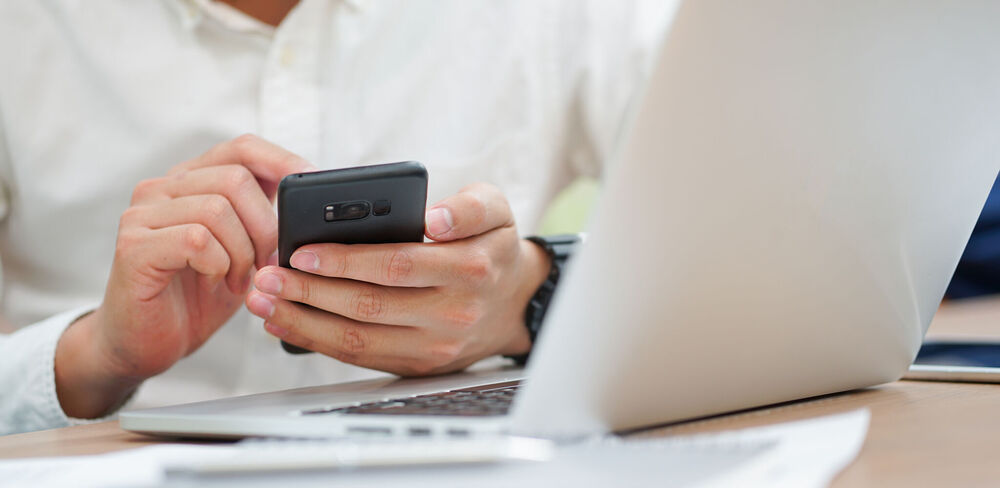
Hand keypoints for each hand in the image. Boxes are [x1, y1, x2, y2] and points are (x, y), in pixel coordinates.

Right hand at [54, 135, 313, 417]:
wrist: (145, 343)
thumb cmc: (196, 297)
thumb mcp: (243, 251)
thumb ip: (264, 219)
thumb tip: (308, 195)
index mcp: (192, 181)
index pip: (242, 148)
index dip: (282, 162)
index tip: (310, 186)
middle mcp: (162, 188)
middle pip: (236, 179)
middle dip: (266, 227)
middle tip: (267, 264)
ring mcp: (142, 215)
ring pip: (217, 209)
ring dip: (242, 253)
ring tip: (239, 280)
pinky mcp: (133, 246)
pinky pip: (196, 239)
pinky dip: (219, 265)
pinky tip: (217, 283)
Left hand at [246, 183, 550, 375]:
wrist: (514, 303)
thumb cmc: (492, 247)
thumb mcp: (496, 210)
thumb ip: (469, 206)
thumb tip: (434, 218)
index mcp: (469, 268)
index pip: (397, 265)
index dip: (345, 261)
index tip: (302, 252)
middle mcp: (452, 314)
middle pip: (369, 306)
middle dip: (309, 292)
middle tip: (265, 276)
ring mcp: (434, 347)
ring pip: (358, 339)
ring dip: (303, 322)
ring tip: (263, 301)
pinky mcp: (418, 367)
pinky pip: (360, 357)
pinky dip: (317, 342)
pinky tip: (286, 324)